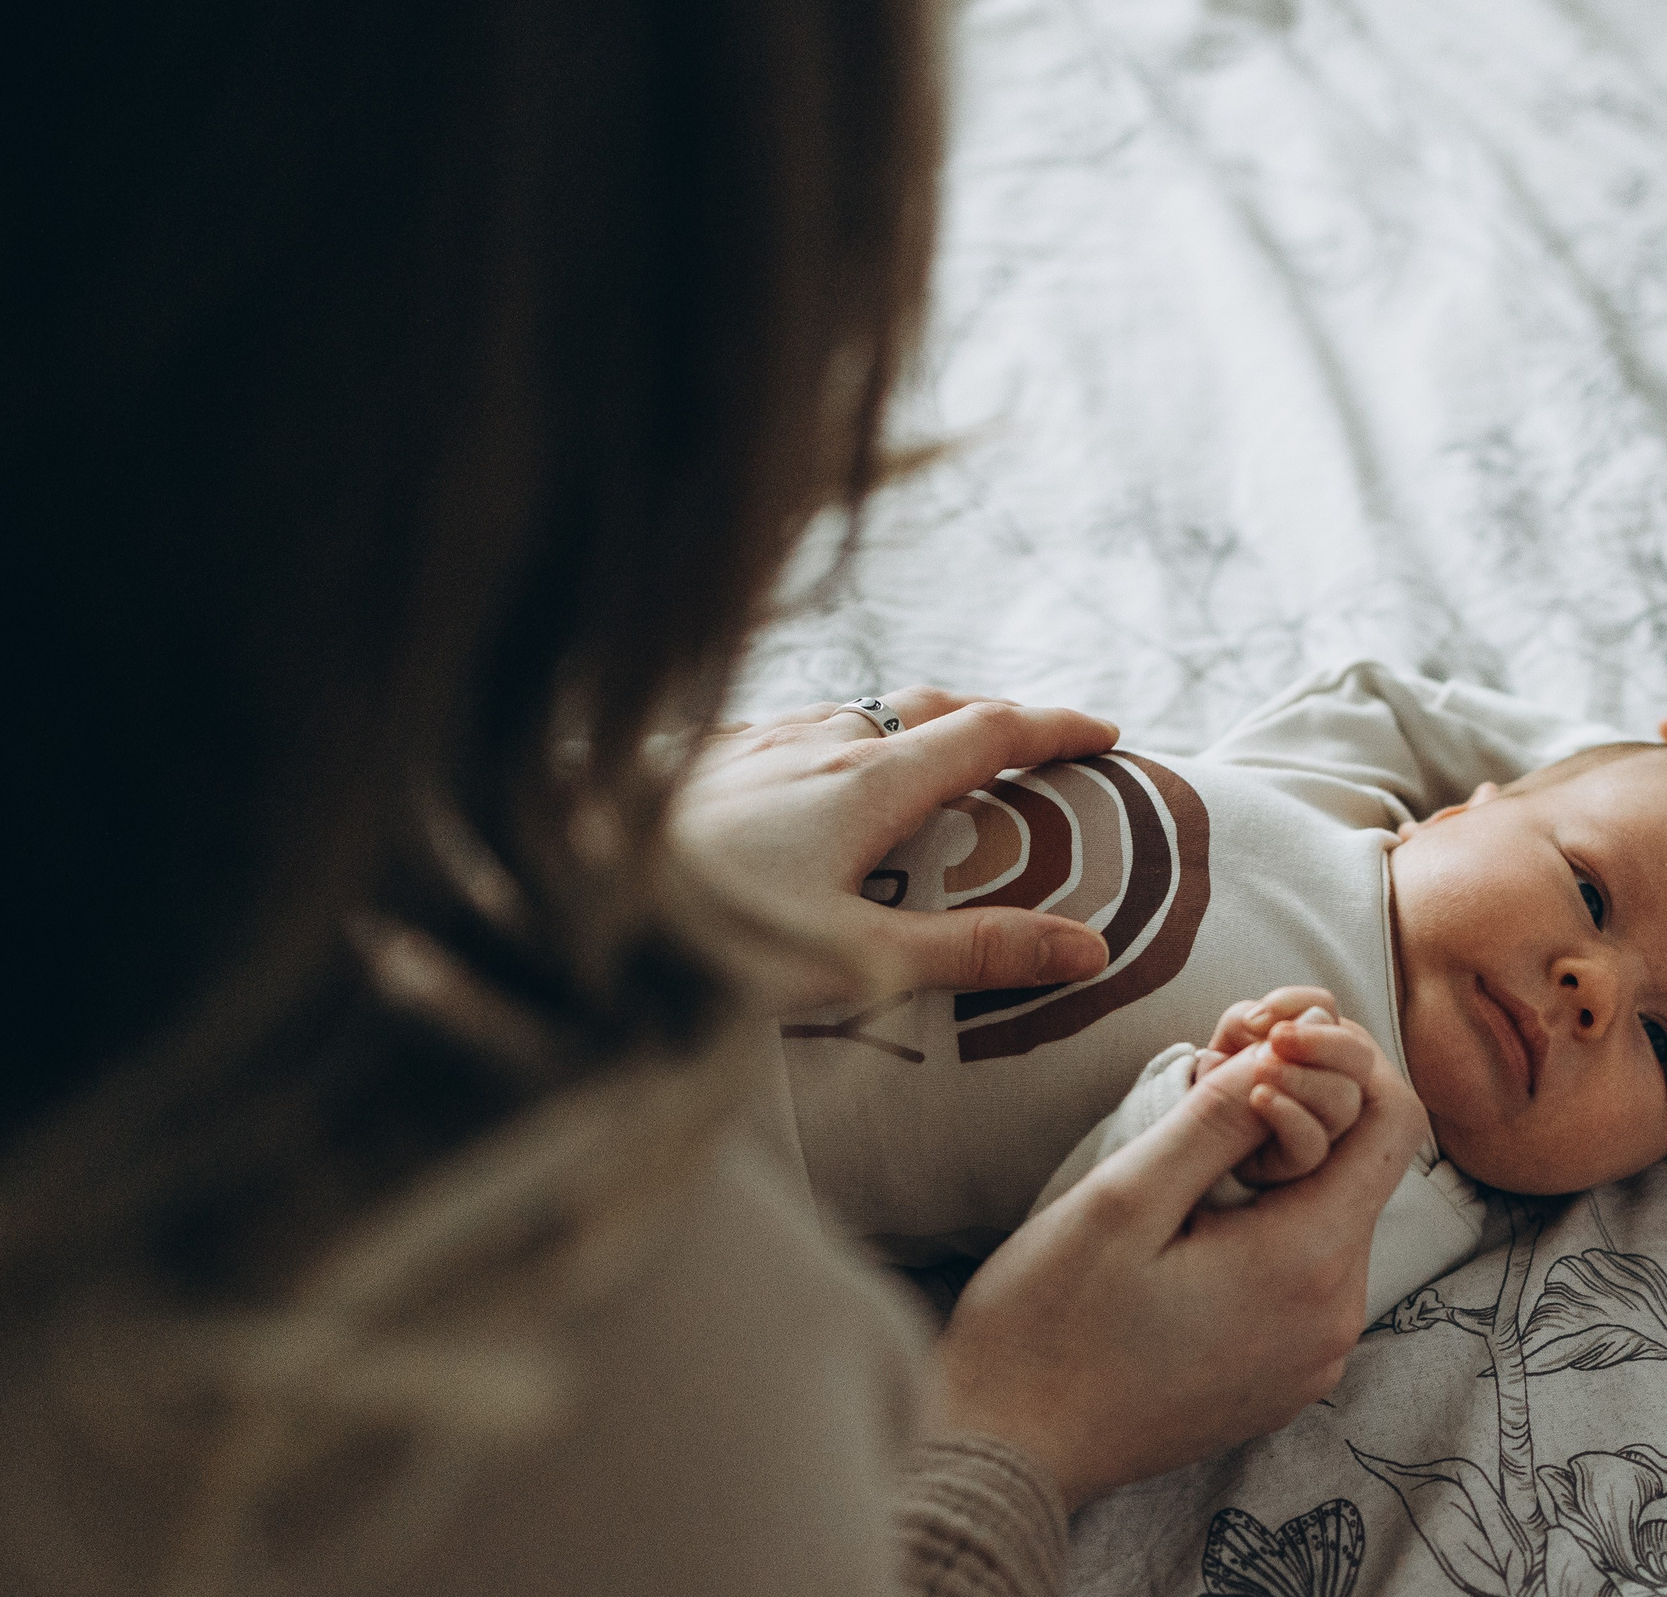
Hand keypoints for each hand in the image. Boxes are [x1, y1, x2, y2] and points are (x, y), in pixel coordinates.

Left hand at [667, 688, 1118, 1011]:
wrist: (560, 896)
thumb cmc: (707, 941)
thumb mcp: (856, 962)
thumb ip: (971, 952)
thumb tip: (1088, 947)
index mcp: (868, 782)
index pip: (989, 732)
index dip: (1055, 728)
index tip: (1106, 732)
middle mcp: (814, 738)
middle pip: (926, 704)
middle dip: (990, 717)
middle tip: (1031, 747)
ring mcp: (748, 737)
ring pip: (852, 707)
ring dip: (907, 722)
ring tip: (926, 759)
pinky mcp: (694, 752)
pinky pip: (785, 723)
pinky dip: (831, 734)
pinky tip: (803, 769)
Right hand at [930, 1008, 1421, 1506]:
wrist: (1006, 1456)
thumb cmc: (1047, 1328)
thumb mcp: (1124, 1198)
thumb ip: (1216, 1118)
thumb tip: (1285, 1049)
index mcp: (1307, 1266)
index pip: (1394, 1124)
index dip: (1346, 1059)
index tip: (1269, 1035)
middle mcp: (1333, 1320)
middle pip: (1362, 1171)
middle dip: (1305, 1109)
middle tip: (1214, 1075)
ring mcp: (1311, 1359)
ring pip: (1330, 1221)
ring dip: (1281, 1170)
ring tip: (1189, 1151)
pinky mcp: (1281, 1380)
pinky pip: (1303, 1278)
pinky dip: (1268, 1230)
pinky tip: (1190, 1224)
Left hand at [1199, 987, 1373, 1184]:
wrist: (1187, 1129)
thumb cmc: (1215, 1077)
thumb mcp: (1224, 1041)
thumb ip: (1248, 1022)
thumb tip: (1288, 1021)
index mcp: (1311, 1042)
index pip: (1327, 1011)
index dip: (1301, 1002)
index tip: (1259, 1016)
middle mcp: (1328, 1081)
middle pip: (1357, 1056)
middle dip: (1321, 1041)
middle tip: (1278, 1038)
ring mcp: (1319, 1125)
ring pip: (1344, 1102)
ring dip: (1303, 1078)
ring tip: (1262, 1069)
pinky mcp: (1296, 1163)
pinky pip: (1314, 1145)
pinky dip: (1289, 1116)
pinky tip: (1259, 1099)